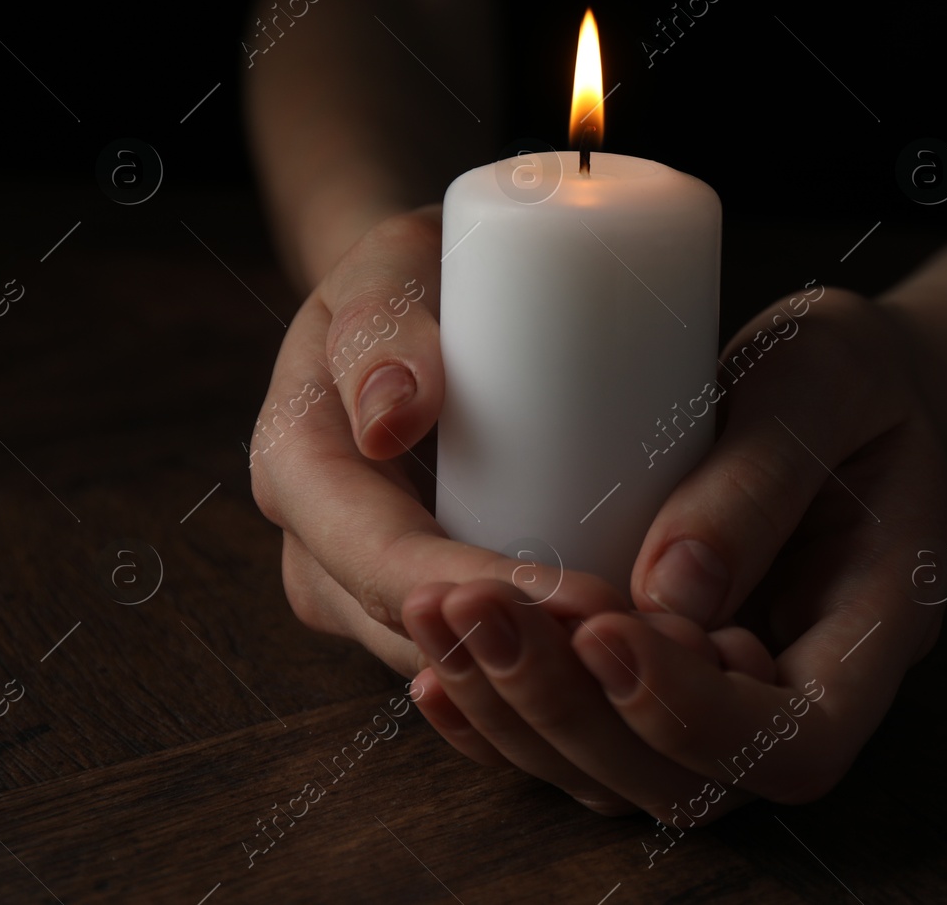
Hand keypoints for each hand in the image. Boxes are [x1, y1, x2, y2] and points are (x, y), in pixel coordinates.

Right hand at [250, 206, 627, 674]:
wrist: (426, 298)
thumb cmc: (416, 272)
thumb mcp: (393, 266)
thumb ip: (385, 322)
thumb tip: (391, 415)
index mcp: (295, 469)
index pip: (382, 561)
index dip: (481, 593)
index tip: (583, 596)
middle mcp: (319, 549)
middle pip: (419, 635)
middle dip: (527, 654)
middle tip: (640, 645)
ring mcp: (366, 587)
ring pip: (451, 668)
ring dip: (544, 680)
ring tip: (650, 664)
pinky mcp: (425, 603)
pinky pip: (476, 662)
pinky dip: (544, 673)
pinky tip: (626, 673)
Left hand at [402, 288, 946, 819]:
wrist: (837, 379)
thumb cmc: (847, 367)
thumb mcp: (822, 377)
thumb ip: (758, 479)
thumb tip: (666, 596)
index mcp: (875, 627)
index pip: (796, 740)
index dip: (693, 712)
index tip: (603, 625)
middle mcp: (801, 686)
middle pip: (688, 782)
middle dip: (571, 712)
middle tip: (481, 610)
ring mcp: (725, 694)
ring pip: (618, 773)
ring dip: (518, 712)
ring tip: (441, 612)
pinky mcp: (656, 676)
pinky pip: (580, 729)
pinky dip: (502, 710)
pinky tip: (438, 652)